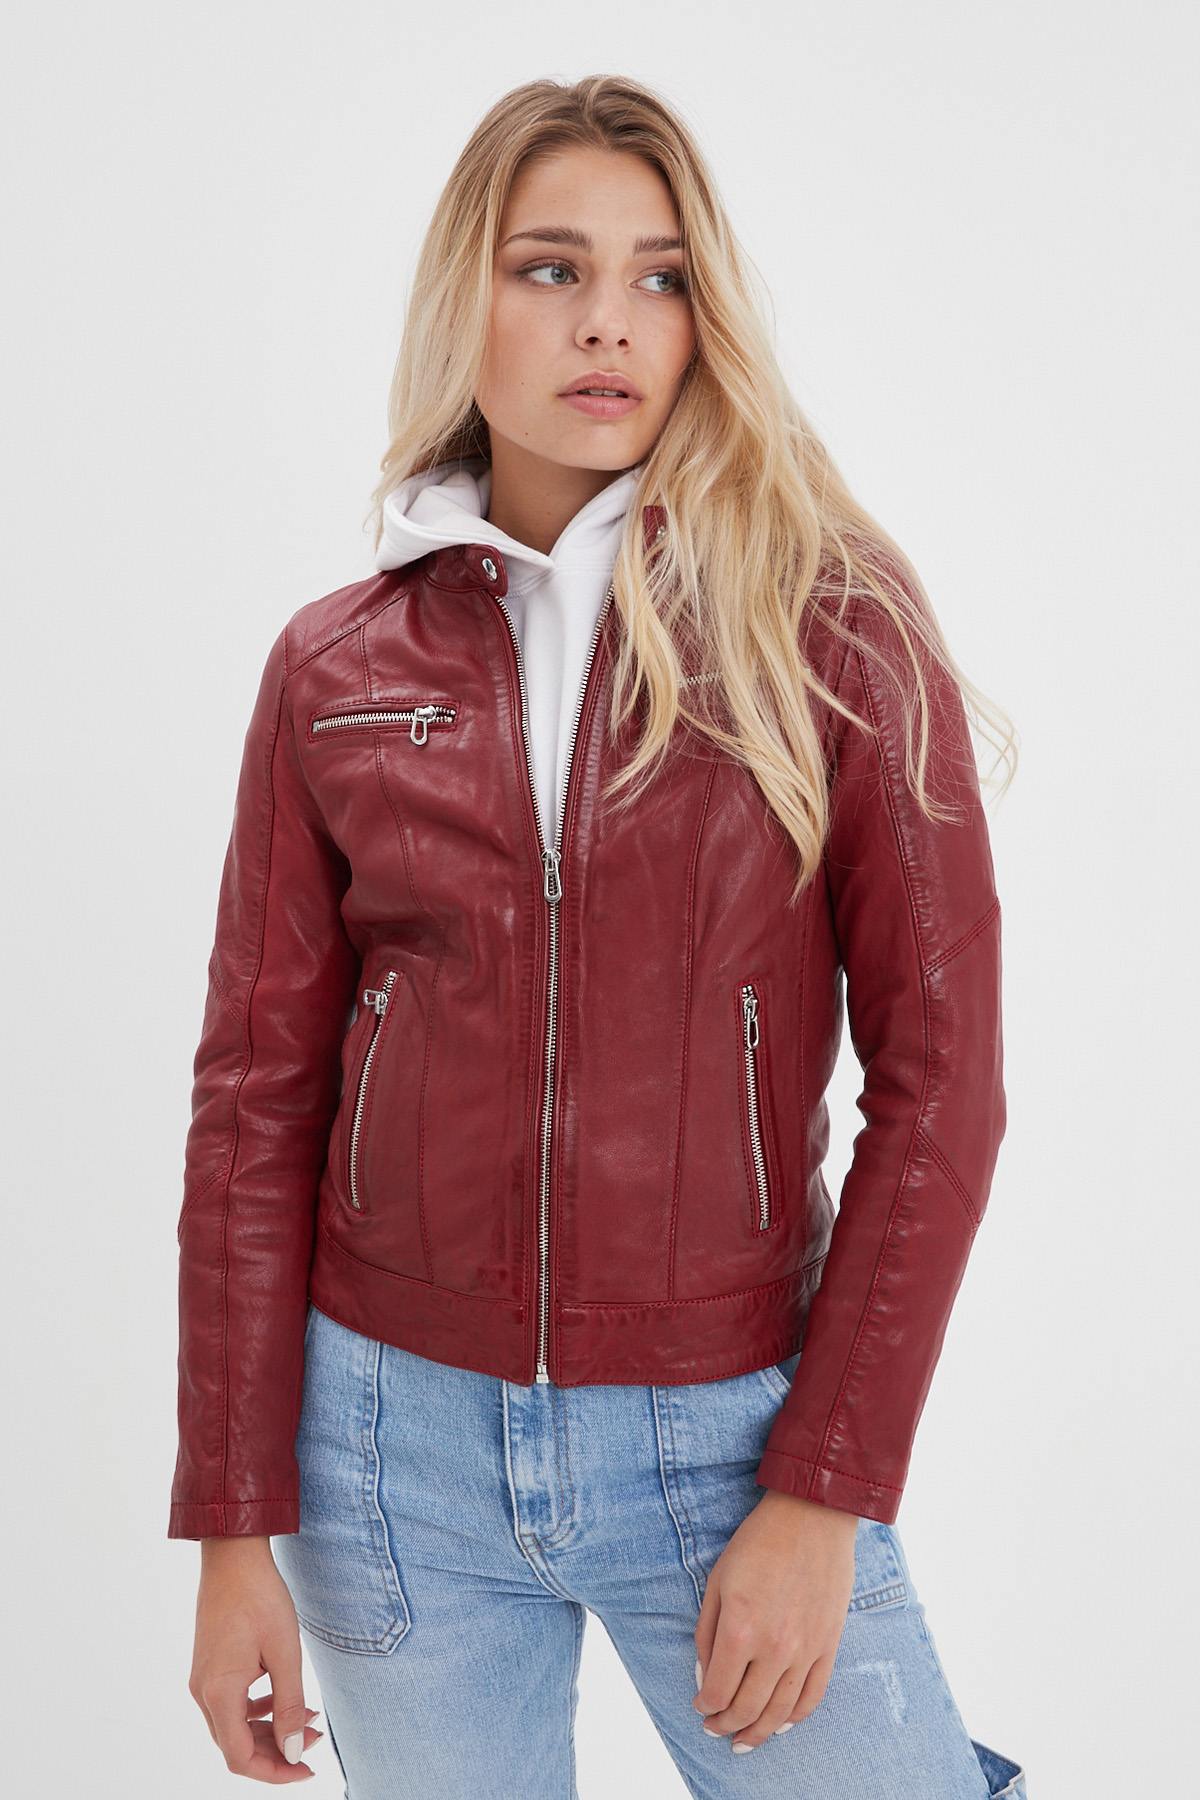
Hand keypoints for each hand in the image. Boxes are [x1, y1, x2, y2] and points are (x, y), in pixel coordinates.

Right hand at [188, 1536, 323, 1781]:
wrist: (233, 1554)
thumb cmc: (260, 1597)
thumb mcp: (285, 1652)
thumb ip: (290, 1705)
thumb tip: (294, 1750)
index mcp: (219, 1693)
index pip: (240, 1758)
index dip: (274, 1771)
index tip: (306, 1768)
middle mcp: (203, 1692)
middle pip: (236, 1746)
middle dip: (277, 1751)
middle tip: (314, 1741)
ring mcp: (203, 1679)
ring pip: (234, 1726)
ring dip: (270, 1730)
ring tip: (308, 1719)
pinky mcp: (209, 1666)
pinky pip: (230, 1704)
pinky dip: (258, 1710)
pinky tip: (283, 1697)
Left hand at [693, 1491, 858, 1751]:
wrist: (812, 1516)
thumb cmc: (758, 1542)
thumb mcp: (718, 1581)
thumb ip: (707, 1634)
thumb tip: (706, 1677)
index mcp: (740, 1630)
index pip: (718, 1691)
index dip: (705, 1705)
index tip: (700, 1705)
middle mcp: (774, 1648)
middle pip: (748, 1709)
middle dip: (727, 1725)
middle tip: (716, 1729)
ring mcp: (806, 1649)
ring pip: (781, 1711)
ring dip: (760, 1732)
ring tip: (745, 1740)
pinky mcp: (828, 1645)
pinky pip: (812, 1695)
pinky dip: (795, 1717)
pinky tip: (781, 1723)